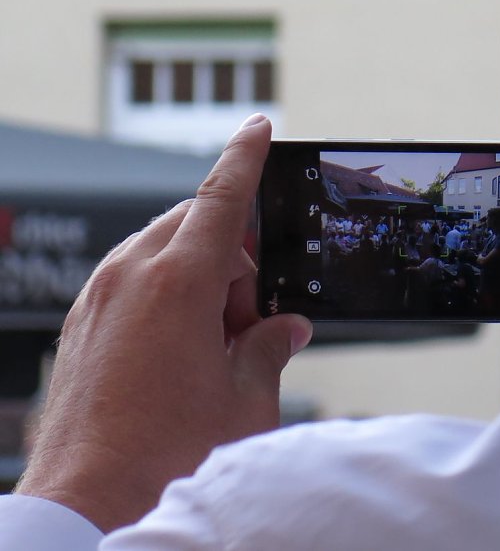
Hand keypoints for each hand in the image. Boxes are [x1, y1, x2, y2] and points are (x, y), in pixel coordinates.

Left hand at [15, 114, 312, 531]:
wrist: (86, 501)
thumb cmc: (167, 454)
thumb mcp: (245, 398)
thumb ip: (271, 347)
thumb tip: (286, 328)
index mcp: (178, 283)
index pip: (222, 197)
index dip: (246, 157)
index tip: (259, 127)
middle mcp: (130, 276)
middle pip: (196, 226)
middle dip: (234, 256)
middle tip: (253, 317)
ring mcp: (99, 297)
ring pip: (165, 253)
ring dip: (202, 280)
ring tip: (218, 346)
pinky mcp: (83, 321)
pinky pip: (136, 281)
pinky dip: (169, 296)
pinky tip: (183, 352)